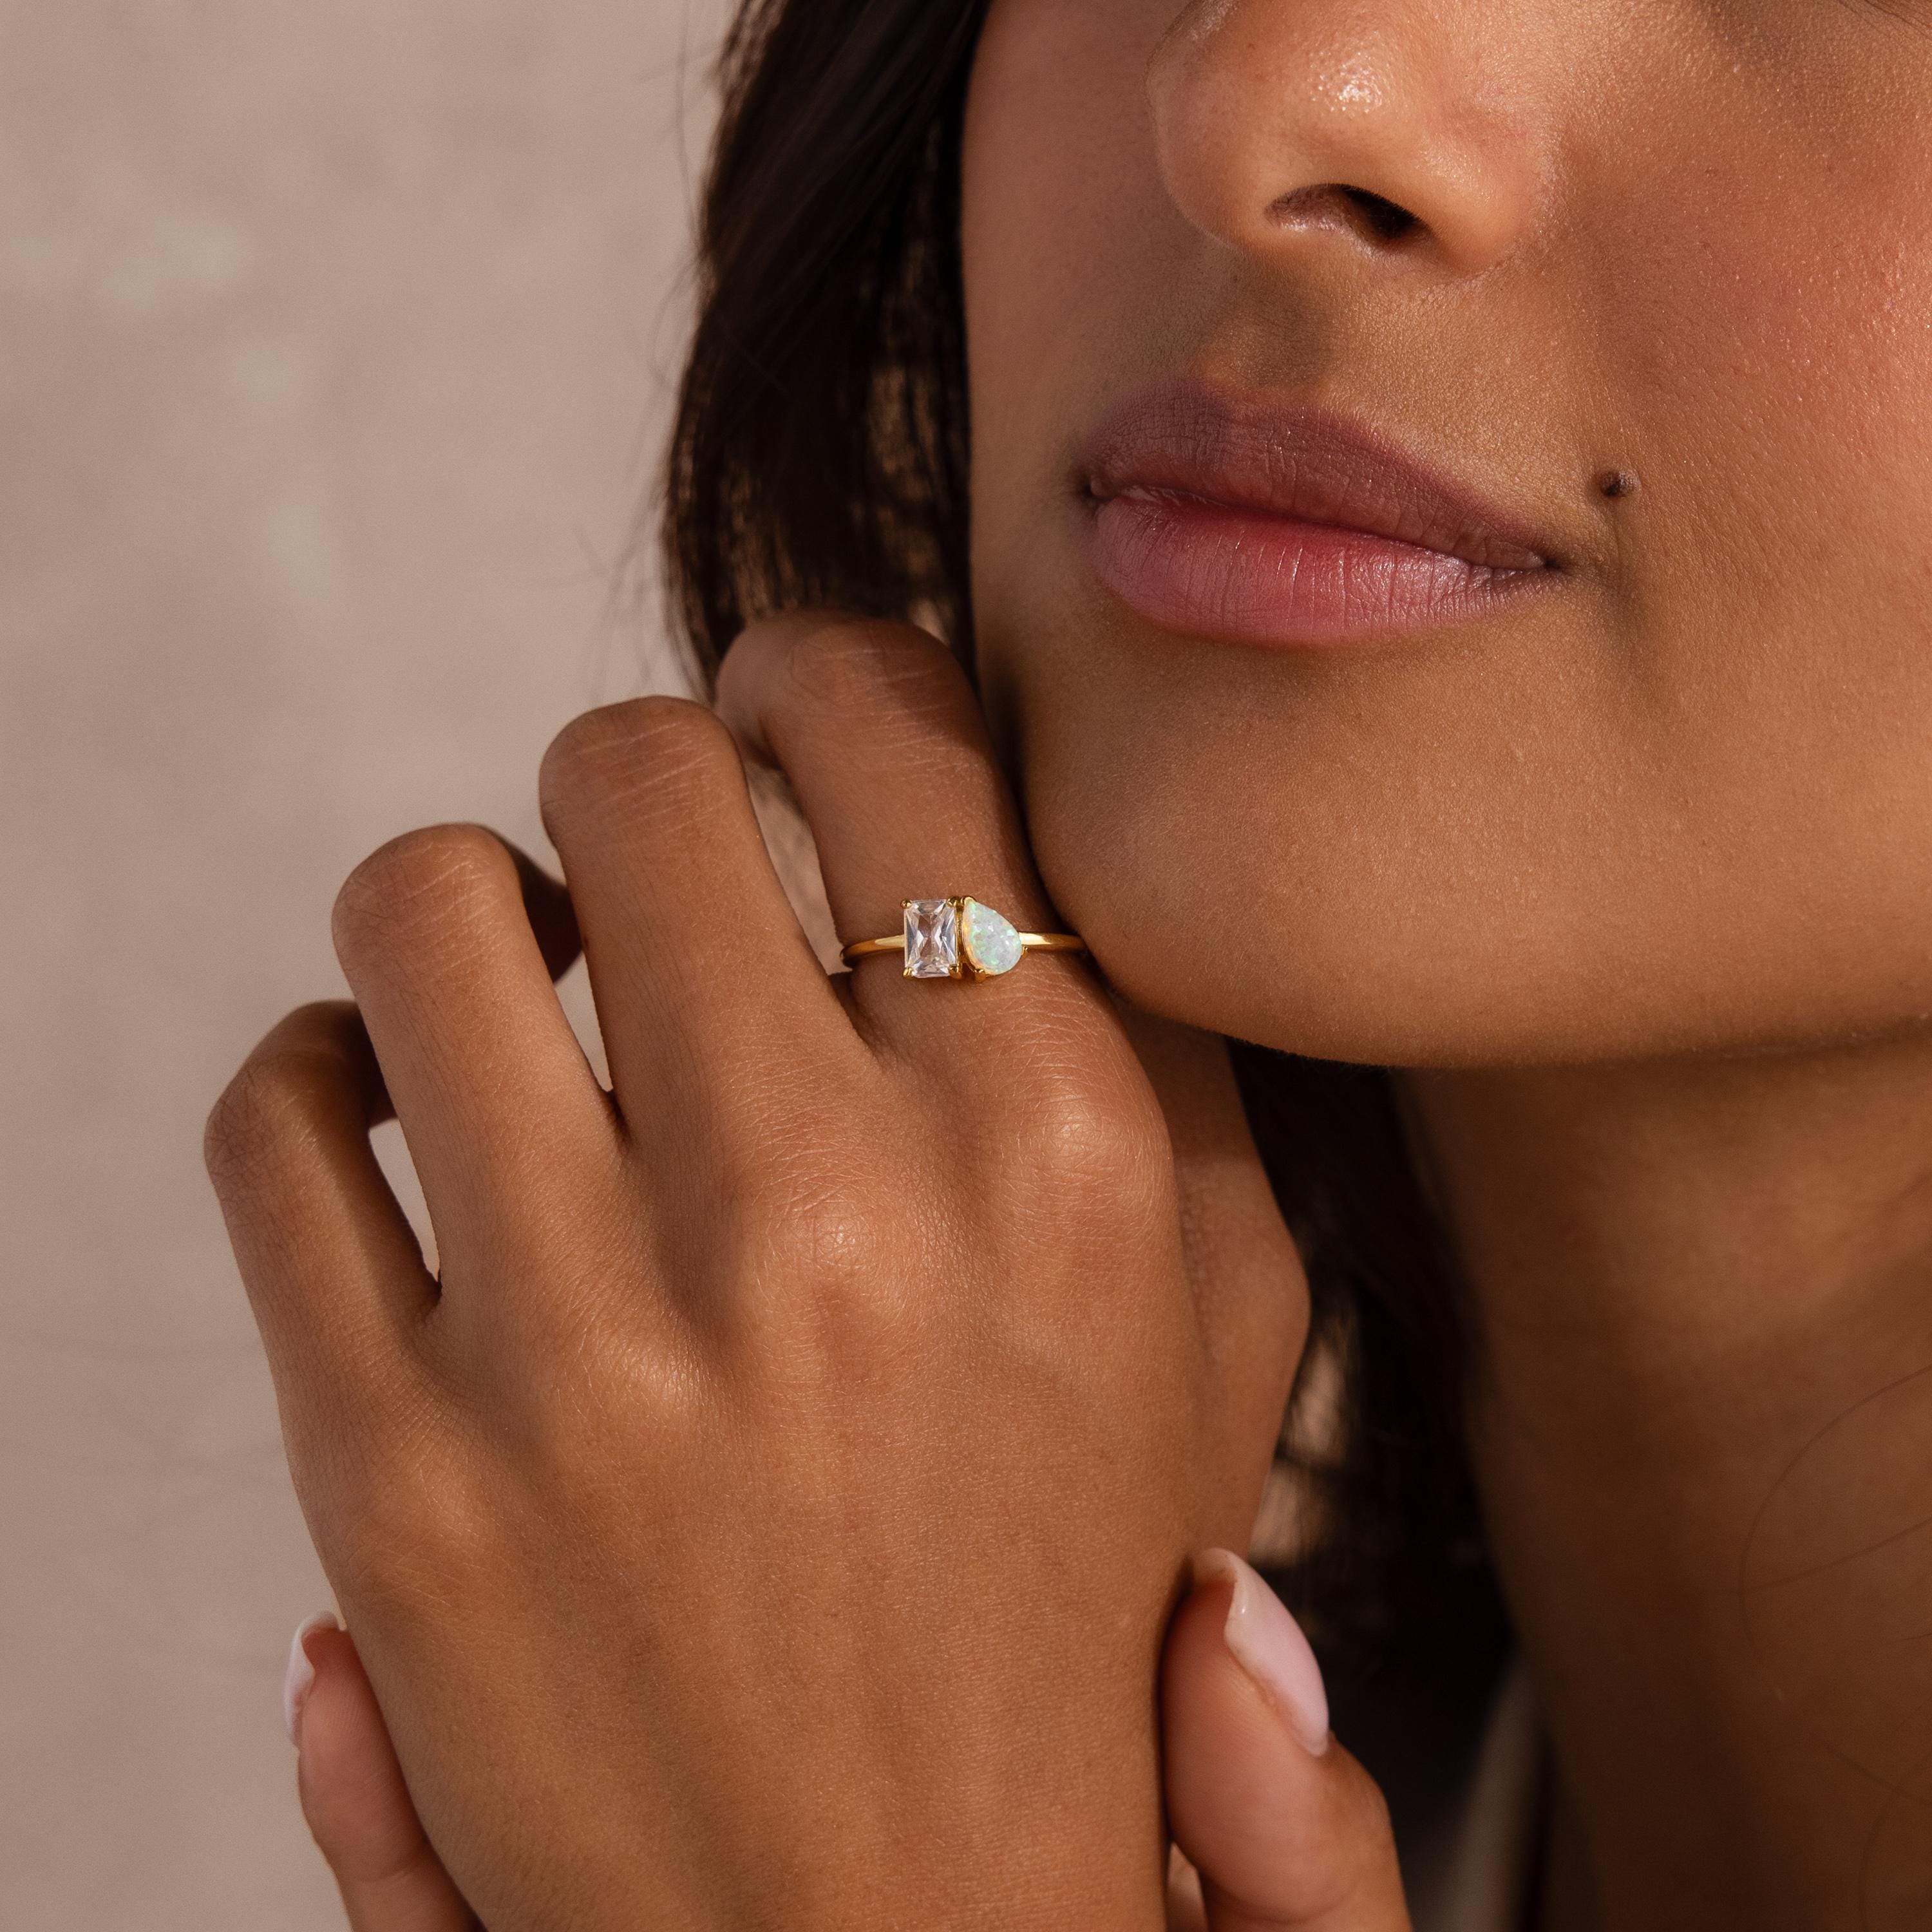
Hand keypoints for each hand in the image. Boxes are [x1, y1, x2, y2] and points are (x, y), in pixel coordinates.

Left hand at [208, 616, 1308, 1930]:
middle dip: (638, 774)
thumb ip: (1145, 1023)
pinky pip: (277, 1121)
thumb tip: (976, 784)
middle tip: (653, 857)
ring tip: (529, 980)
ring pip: (416, 907)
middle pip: (630, 773)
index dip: (810, 668)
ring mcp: (586, 1354)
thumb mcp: (1220, 1300)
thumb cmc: (1075, 1589)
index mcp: (1053, 1146)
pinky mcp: (397, 1482)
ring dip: (468, 903)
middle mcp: (826, 1220)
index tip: (779, 709)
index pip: (881, 728)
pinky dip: (327, 1074)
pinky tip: (413, 1123)